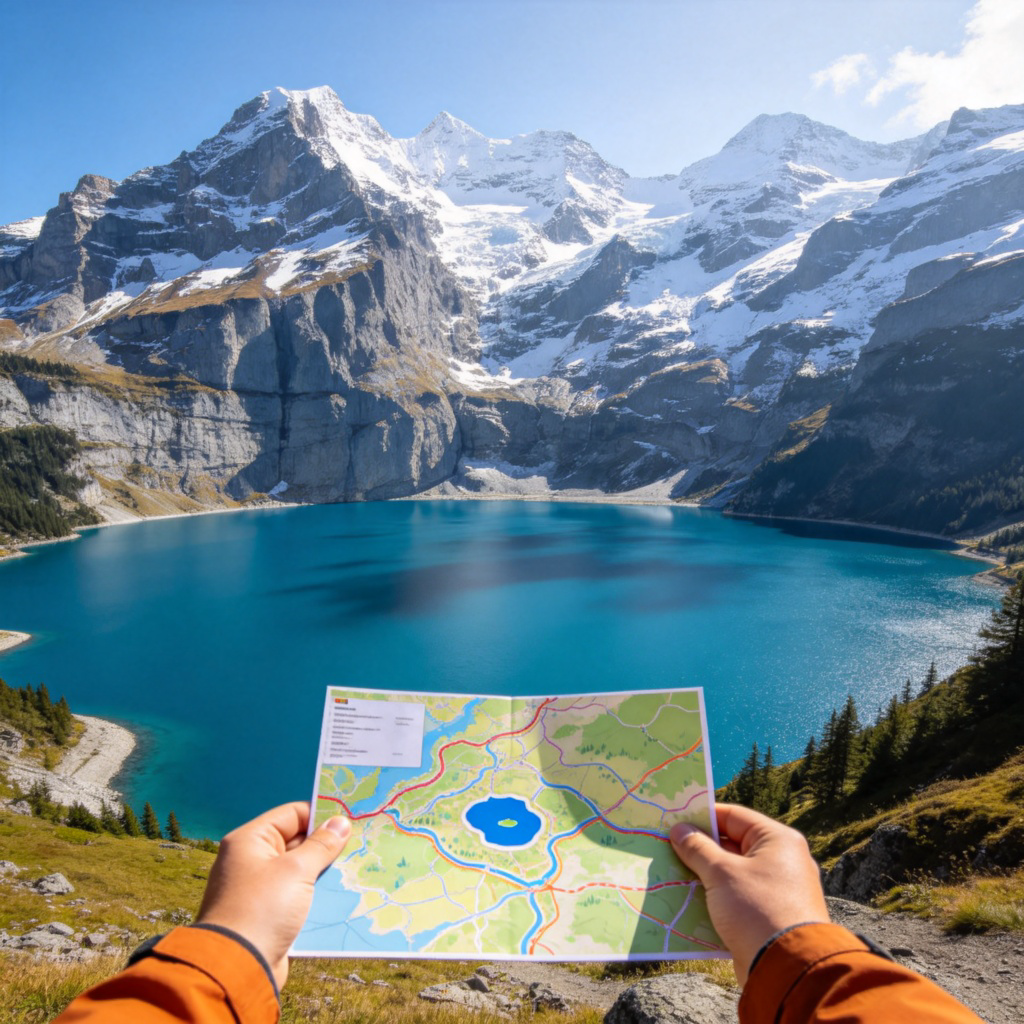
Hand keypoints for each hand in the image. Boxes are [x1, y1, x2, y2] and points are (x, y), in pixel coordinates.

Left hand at [196, 801, 350, 988]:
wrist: (237, 968)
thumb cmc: (263, 908)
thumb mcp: (296, 870)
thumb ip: (321, 845)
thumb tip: (341, 822)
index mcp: (251, 840)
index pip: (292, 815)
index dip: (321, 816)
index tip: (351, 821)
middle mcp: (252, 860)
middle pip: (296, 842)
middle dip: (326, 845)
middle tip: (359, 845)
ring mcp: (258, 889)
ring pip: (299, 871)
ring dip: (323, 872)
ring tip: (355, 869)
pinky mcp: (267, 914)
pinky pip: (296, 895)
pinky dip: (315, 894)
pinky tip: (340, 895)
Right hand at [669, 803, 828, 984]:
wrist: (788, 970)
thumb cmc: (756, 909)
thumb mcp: (721, 874)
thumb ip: (697, 849)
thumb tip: (679, 830)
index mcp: (778, 840)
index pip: (734, 817)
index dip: (703, 817)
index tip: (674, 821)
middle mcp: (783, 861)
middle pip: (733, 845)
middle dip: (700, 849)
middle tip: (668, 848)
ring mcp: (778, 890)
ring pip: (733, 874)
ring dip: (705, 875)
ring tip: (673, 873)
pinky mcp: (771, 916)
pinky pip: (738, 897)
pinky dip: (717, 897)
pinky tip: (690, 900)